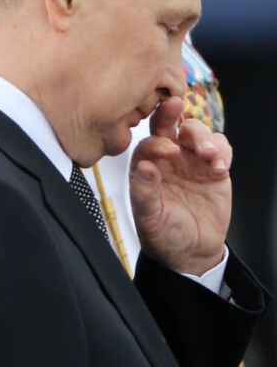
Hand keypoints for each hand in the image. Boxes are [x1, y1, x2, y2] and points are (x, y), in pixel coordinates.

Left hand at [130, 96, 231, 275]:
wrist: (191, 252)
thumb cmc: (163, 234)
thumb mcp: (149, 218)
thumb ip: (144, 193)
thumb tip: (144, 168)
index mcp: (146, 166)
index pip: (148, 142)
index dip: (158, 142)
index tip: (169, 151)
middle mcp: (167, 159)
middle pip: (168, 125)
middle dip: (172, 114)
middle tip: (181, 115)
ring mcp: (191, 162)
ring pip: (196, 132)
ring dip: (203, 137)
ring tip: (208, 154)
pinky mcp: (214, 169)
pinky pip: (220, 149)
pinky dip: (222, 152)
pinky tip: (219, 167)